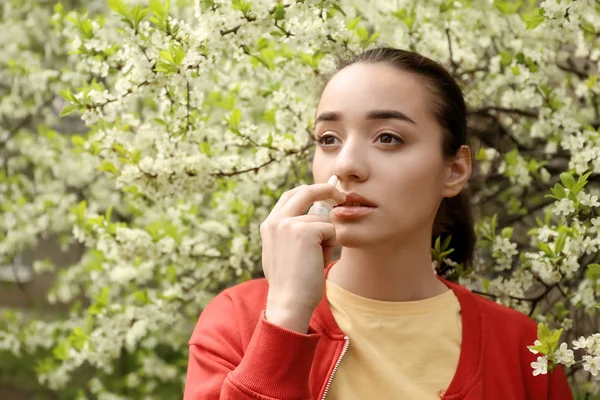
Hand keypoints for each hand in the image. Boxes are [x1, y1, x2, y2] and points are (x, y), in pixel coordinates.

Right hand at [260, 183, 345, 331]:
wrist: (289, 302)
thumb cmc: (291, 283)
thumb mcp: (284, 252)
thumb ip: (293, 232)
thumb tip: (317, 215)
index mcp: (269, 225)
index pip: (290, 196)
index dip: (309, 192)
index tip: (325, 194)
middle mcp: (276, 220)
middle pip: (306, 192)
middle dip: (327, 190)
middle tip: (341, 196)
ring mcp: (289, 224)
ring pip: (324, 219)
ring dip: (328, 239)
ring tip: (316, 260)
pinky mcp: (305, 230)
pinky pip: (331, 229)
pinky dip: (331, 246)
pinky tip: (319, 261)